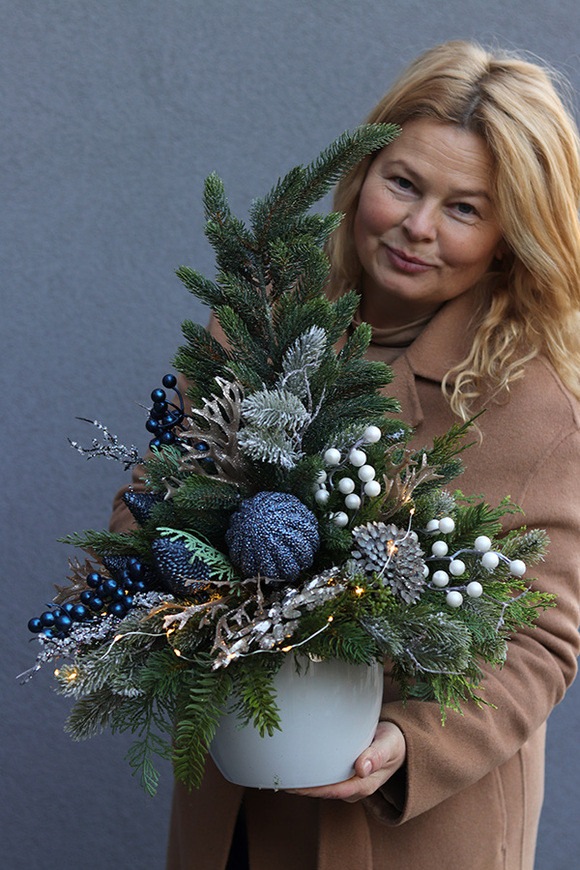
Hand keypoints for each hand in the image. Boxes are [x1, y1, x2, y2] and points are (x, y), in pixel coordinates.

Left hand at [285, 720, 405, 801]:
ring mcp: (348, 782)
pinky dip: (309, 775)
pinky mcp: (343, 775)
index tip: (293, 785)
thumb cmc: (393, 742)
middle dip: (302, 788)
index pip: (334, 790)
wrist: (398, 743)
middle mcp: (354, 787)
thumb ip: (377, 755)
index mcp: (365, 783)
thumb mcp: (389, 745)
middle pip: (323, 791)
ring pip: (322, 786)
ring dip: (303, 783)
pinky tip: (294, 767)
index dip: (313, 789)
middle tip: (278, 778)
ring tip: (280, 773)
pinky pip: (324, 779)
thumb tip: (361, 768)